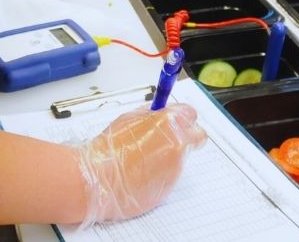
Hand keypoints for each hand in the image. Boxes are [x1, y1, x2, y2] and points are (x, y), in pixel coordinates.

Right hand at [74, 104, 206, 227]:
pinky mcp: (171, 186)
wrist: (100, 179)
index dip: (182, 117)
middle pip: (197, 136)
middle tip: (171, 139)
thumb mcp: (129, 119)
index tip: (176, 121)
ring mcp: (176, 167)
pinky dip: (162, 173)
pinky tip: (143, 173)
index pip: (190, 114)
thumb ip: (151, 115)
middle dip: (187, 136)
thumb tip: (160, 112)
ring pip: (183, 157)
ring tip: (145, 159)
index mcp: (169, 123)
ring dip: (171, 156)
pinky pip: (172, 175)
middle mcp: (178, 144)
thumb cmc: (109, 149)